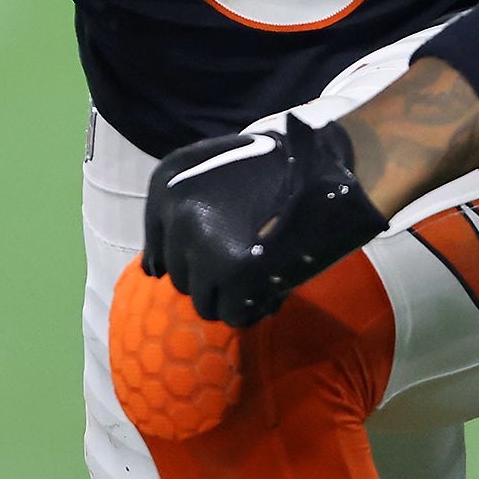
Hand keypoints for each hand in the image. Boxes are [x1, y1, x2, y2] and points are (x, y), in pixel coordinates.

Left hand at [141, 115, 386, 327]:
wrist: (328, 163)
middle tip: (253, 260)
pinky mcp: (237, 272)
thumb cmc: (274, 171)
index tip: (222, 254)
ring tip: (264, 272)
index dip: (193, 262)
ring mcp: (205, 243)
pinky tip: (275, 285)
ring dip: (234, 297)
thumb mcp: (213, 173)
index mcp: (167, 183)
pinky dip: (255, 308)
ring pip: (204, 302)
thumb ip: (179, 215)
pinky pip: (233, 314)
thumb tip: (150, 271)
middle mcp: (178, 212)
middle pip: (182, 280)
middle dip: (215, 280)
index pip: (157, 253)